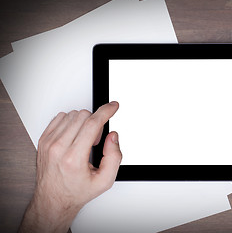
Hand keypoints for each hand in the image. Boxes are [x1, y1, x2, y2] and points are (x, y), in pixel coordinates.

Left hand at [18, 102, 121, 232]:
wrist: (54, 199)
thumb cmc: (76, 191)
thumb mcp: (104, 181)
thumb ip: (114, 157)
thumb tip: (113, 136)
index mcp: (73, 158)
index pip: (92, 124)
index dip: (106, 111)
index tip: (113, 106)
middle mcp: (58, 148)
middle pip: (83, 116)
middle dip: (95, 123)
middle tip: (95, 140)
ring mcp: (48, 143)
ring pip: (72, 114)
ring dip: (83, 123)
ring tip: (83, 141)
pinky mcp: (43, 139)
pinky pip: (60, 117)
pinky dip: (71, 123)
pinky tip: (74, 136)